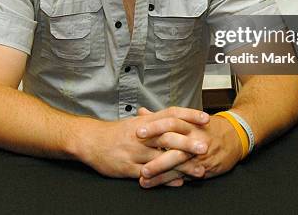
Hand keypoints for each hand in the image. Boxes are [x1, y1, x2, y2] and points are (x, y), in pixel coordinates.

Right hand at [78, 106, 208, 179]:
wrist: (91, 141)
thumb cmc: (117, 132)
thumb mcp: (137, 123)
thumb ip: (156, 121)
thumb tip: (177, 119)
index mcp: (145, 121)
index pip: (171, 114)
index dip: (188, 115)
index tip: (206, 119)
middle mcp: (142, 135)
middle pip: (168, 136)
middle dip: (188, 142)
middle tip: (205, 146)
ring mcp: (135, 152)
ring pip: (161, 158)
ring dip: (182, 165)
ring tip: (199, 171)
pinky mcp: (128, 168)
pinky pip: (150, 174)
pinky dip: (165, 179)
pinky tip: (179, 183)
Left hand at [137, 109, 242, 187]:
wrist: (235, 136)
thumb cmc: (207, 127)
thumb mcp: (187, 118)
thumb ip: (161, 117)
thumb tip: (142, 111)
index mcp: (188, 122)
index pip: (170, 121)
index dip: (154, 126)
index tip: (138, 131)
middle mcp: (194, 137)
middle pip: (173, 142)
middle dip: (156, 154)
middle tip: (139, 160)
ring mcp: (199, 154)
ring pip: (178, 162)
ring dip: (160, 171)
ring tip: (144, 176)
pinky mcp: (203, 167)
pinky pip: (185, 175)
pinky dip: (171, 180)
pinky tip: (159, 183)